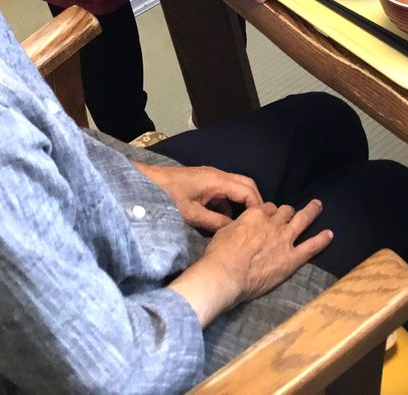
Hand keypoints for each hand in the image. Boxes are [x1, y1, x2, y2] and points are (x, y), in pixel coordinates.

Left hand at [135, 163, 261, 230]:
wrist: (146, 184)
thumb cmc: (167, 197)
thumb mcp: (191, 214)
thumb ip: (215, 222)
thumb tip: (235, 231)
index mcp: (217, 179)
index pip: (247, 189)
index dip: (257, 206)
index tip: (261, 224)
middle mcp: (217, 176)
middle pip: (245, 185)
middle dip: (253, 204)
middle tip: (257, 225)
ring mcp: (210, 179)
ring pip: (235, 190)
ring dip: (240, 206)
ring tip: (242, 227)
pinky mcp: (204, 185)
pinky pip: (223, 194)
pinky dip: (227, 207)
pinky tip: (223, 223)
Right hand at [203, 200, 332, 306]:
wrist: (226, 273)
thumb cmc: (219, 254)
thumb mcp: (224, 231)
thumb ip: (238, 226)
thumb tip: (239, 228)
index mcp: (256, 215)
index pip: (268, 208)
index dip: (269, 212)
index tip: (269, 217)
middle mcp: (273, 223)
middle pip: (285, 211)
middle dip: (288, 212)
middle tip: (290, 214)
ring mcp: (284, 239)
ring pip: (302, 220)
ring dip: (311, 211)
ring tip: (318, 206)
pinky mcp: (291, 258)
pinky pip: (311, 246)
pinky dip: (321, 239)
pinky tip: (329, 234)